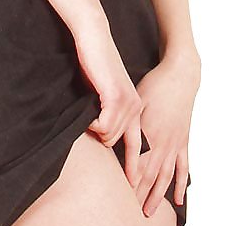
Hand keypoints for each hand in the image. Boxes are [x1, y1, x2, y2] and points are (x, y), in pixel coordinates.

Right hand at [72, 21, 143, 189]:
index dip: (135, 168)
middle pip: (122, 146)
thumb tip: (102, 138)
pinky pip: (103, 127)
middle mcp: (136, 108)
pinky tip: (87, 114)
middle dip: (107, 151)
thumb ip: (107, 114)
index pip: (139, 146)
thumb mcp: (104, 95)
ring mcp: (128, 103)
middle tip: (96, 155)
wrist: (94, 38)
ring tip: (88, 119)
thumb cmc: (94, 65)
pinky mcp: (116, 97)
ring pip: (111, 137)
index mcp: (136, 109)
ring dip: (96, 132)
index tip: (131, 186)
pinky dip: (91, 124)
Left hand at [133, 52, 200, 216]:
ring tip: (149, 213)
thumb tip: (109, 134)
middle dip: (139, 195)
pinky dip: (181, 185)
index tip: (118, 198)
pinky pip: (183, 168)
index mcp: (149, 134)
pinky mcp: (184, 141)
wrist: (180, 76)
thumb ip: (125, 121)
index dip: (128, 183)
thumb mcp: (136, 100)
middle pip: (149, 176)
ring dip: (157, 196)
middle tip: (129, 215)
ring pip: (166, 177)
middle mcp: (163, 143)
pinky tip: (178, 200)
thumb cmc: (154, 85)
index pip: (136, 165)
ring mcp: (175, 144)